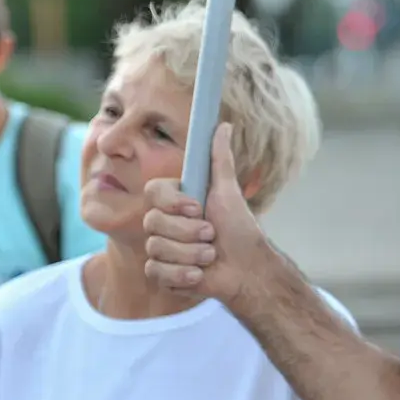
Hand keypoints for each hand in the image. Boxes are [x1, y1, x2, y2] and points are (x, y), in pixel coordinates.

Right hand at [143, 122, 268, 307]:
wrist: (246, 268)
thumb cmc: (239, 229)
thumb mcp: (228, 192)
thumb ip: (220, 159)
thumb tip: (223, 125)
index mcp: (176, 202)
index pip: (154, 191)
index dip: (173, 202)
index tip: (197, 208)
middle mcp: (163, 223)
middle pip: (153, 222)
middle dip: (189, 232)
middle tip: (212, 235)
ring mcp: (159, 249)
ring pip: (156, 248)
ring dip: (191, 254)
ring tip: (210, 255)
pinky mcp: (160, 274)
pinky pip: (157, 271)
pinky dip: (183, 274)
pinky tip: (200, 274)